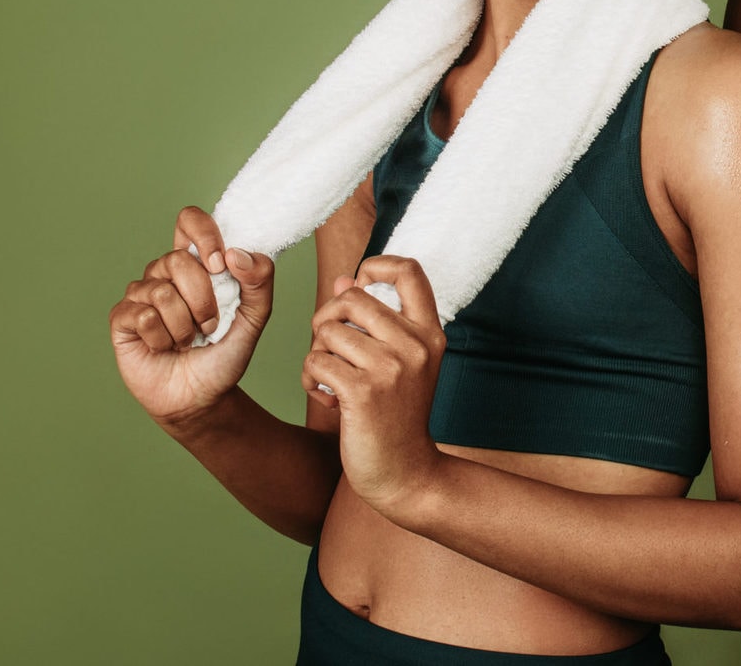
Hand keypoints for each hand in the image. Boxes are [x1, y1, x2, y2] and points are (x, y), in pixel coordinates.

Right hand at [109, 206, 274, 429]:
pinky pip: (145, 316)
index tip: (221, 263)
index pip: (190, 221)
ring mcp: (141, 294)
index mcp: (196, 263)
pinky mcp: (122, 319)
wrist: (202, 396)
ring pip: (162, 292)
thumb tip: (237, 254)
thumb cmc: (224, 353)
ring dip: (185, 326)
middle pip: (179, 260)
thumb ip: (259, 281)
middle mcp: (165, 272)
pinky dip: (164, 339)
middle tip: (210, 326)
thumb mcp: (254, 317)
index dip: (204, 235)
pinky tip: (164, 348)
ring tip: (188, 341)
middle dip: (204, 300)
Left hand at [300, 255, 447, 519]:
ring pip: (327, 331)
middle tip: (329, 345)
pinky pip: (315, 362)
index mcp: (430, 333)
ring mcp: (391, 368)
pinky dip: (310, 379)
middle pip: (352, 297)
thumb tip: (346, 279)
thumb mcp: (402, 363)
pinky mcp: (363, 392)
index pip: (410, 270)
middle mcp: (416, 345)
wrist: (405, 474)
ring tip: (328, 379)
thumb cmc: (397, 416)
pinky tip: (325, 398)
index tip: (361, 285)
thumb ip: (377, 320)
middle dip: (327, 317)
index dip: (377, 265)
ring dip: (316, 354)